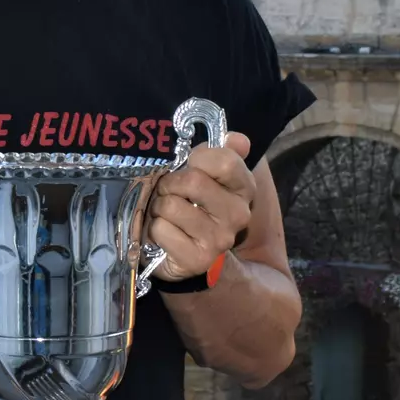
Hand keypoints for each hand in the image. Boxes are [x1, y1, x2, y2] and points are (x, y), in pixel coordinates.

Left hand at [148, 132, 253, 279]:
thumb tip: (237, 139)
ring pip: (171, 205)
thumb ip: (222, 153)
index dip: (198, 158)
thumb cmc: (190, 204)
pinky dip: (155, 229)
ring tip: (166, 214)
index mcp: (244, 188)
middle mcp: (238, 215)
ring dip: (159, 207)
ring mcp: (220, 240)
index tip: (189, 165)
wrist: (180, 249)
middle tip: (168, 192)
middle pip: (193, 181)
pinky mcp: (197, 260)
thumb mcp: (206, 174)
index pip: (225, 161)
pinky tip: (165, 234)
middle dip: (170, 183)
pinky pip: (161, 229)